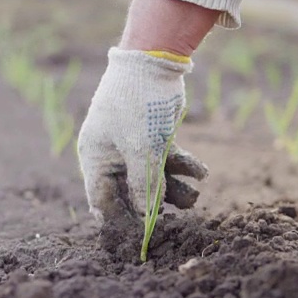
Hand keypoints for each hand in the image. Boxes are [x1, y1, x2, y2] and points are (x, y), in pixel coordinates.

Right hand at [77, 48, 208, 221]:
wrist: (154, 61)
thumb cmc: (138, 105)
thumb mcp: (142, 149)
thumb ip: (145, 186)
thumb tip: (147, 218)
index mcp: (96, 158)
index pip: (102, 200)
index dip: (121, 220)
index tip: (143, 236)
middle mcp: (111, 155)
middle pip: (130, 192)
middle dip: (153, 205)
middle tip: (175, 221)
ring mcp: (132, 145)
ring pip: (152, 178)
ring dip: (173, 189)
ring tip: (196, 197)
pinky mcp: (152, 136)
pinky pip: (166, 160)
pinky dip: (182, 167)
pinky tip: (201, 172)